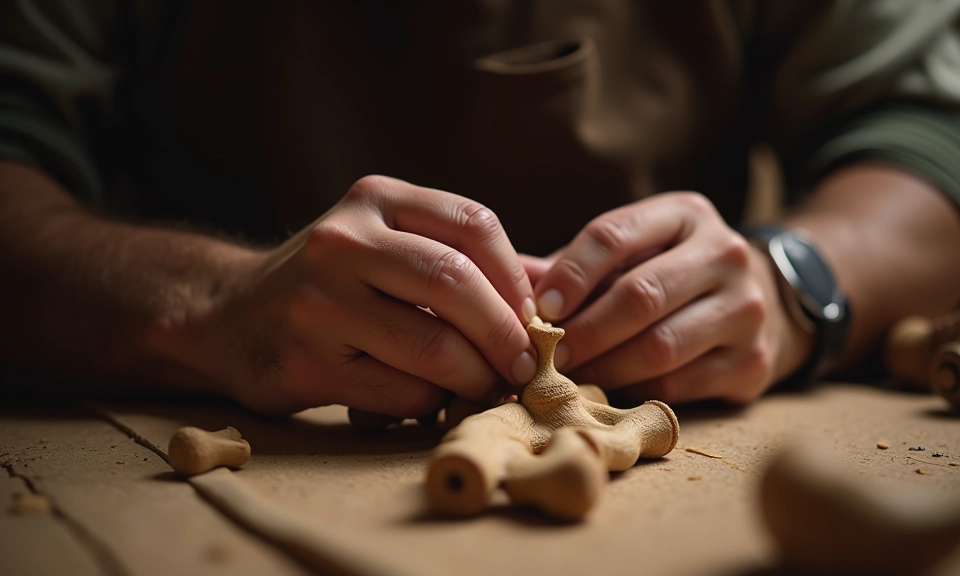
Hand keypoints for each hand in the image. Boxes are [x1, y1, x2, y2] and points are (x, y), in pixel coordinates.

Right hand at [149, 176, 537, 414]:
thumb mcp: (388, 246)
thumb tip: (555, 289)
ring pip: (434, 345)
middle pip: (457, 283)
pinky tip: (435, 398)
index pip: (474, 225)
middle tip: (527, 365)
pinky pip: (402, 390)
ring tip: (491, 386)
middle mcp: (342, 241)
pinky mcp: (307, 361)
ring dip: (477, 376)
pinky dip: (433, 401)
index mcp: (375, 199)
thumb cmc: (331, 283)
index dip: (518, 278)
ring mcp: (320, 301)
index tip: (535, 316)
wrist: (225, 316)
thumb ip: (465, 258)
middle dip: (507, 333)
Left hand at [529, 193, 812, 403]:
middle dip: (583, 330)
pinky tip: (606, 393)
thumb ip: (573, 264)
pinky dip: (632, 393)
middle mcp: (724, 253)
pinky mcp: (751, 363)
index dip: (570, 274)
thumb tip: (508, 282)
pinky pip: (677, 386)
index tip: (540, 309)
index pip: (615, 236)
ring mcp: (745, 309)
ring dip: (603, 367)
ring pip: (659, 347)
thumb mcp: (633, 251)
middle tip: (546, 355)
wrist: (764, 301)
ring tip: (568, 378)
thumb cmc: (671, 272)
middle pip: (639, 296)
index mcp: (685, 214)